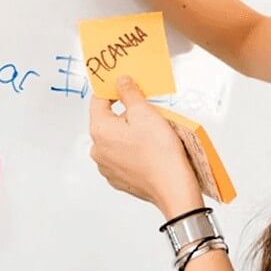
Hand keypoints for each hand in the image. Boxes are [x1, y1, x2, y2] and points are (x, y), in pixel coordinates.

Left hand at [88, 76, 203, 218]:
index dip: (112, 89)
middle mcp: (97, 150)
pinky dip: (132, 150)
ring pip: (115, 139)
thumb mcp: (145, 112)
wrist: (172, 187)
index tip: (125, 85)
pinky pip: (122, 156)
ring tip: (150, 133)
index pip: (98, 100)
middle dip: (125, 113)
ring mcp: (107, 167)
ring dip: (129, 132)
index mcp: (99, 130)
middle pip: (107, 121)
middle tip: (146, 111)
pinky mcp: (118, 178)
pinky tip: (149, 149)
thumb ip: (129, 93)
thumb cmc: (159, 152)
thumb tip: (121, 82)